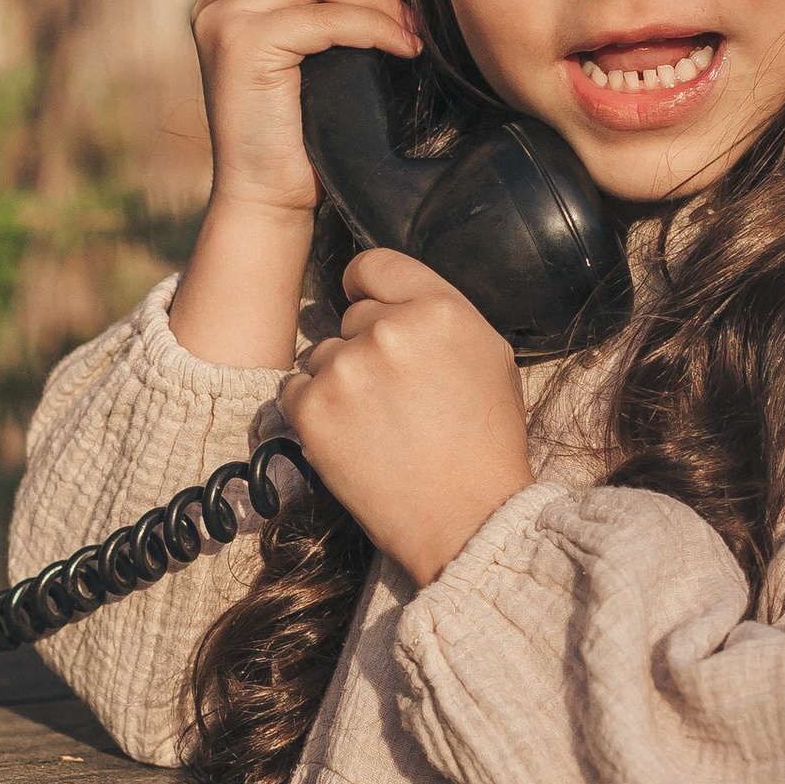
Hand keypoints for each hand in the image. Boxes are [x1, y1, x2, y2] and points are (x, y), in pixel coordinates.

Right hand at [168, 0, 419, 369]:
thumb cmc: (300, 131)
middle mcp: (214, 3)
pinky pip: (324, 14)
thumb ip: (311, 4)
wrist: (270, 197)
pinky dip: (374, 23)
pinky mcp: (246, 49)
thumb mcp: (302, 53)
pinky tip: (401, 44)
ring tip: (406, 22)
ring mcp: (224, 23)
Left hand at [280, 250, 531, 586]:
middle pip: (350, 315)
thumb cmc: (485, 442)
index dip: (368, 286)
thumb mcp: (489, 355)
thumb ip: (440, 312)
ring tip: (378, 425)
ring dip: (339, 381)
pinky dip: (315, 411)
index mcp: (438, 308)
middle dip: (365, 345)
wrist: (466, 519)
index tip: (366, 303)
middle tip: (395, 395)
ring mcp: (345, 369)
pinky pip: (295, 390)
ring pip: (321, 354)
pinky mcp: (312, 410)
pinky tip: (352, 438)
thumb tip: (393, 294)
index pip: (374, 264)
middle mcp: (388, 329)